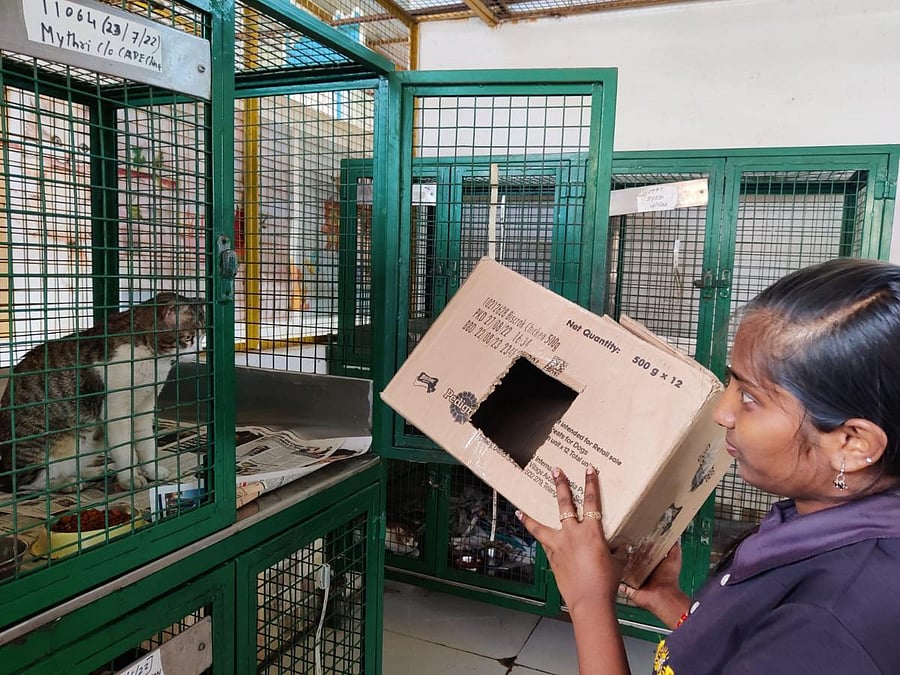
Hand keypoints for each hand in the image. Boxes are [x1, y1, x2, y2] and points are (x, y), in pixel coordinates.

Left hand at [517, 465, 622, 612]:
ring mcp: (559, 545)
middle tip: (555, 471)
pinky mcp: (551, 558)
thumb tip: (622, 548)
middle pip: (564, 504)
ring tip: (520, 510)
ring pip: (541, 526)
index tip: (589, 470)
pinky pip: (543, 545)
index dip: (591, 484)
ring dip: (530, 517)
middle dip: (561, 485)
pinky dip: (539, 541)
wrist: (589, 601)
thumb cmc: (606, 582)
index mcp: (592, 532)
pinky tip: (535, 538)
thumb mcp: (617, 564)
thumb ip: (619, 552)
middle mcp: (572, 534)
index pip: (592, 502)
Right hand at [619, 543, 689, 628]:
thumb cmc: (669, 578)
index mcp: (652, 565)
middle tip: (619, 545)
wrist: (663, 595)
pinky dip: (616, 580)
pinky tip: (611, 572)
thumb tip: (674, 537)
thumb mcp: (674, 558)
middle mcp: (644, 573)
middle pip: (632, 561)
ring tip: (612, 556)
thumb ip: (674, 548)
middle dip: (627, 554)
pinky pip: (620, 584)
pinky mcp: (629, 589)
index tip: (632, 537)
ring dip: (620, 565)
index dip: (638, 547)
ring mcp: (636, 581)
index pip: (643, 553)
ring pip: (625, 571)